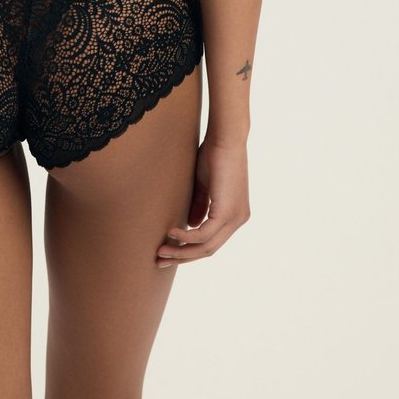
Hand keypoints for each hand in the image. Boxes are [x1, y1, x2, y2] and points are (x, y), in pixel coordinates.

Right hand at [155, 137, 249, 266]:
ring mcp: (235, 218)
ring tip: (161, 251)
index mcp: (235, 214)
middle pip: (208, 250)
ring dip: (181, 252)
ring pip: (206, 247)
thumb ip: (200, 206)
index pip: (212, 242)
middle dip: (182, 257)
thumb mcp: (204, 186)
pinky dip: (186, 238)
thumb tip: (191, 227)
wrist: (225, 138)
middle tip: (160, 260)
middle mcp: (238, 220)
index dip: (189, 250)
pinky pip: (203, 235)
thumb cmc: (214, 155)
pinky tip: (171, 233)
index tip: (168, 252)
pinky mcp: (227, 212)